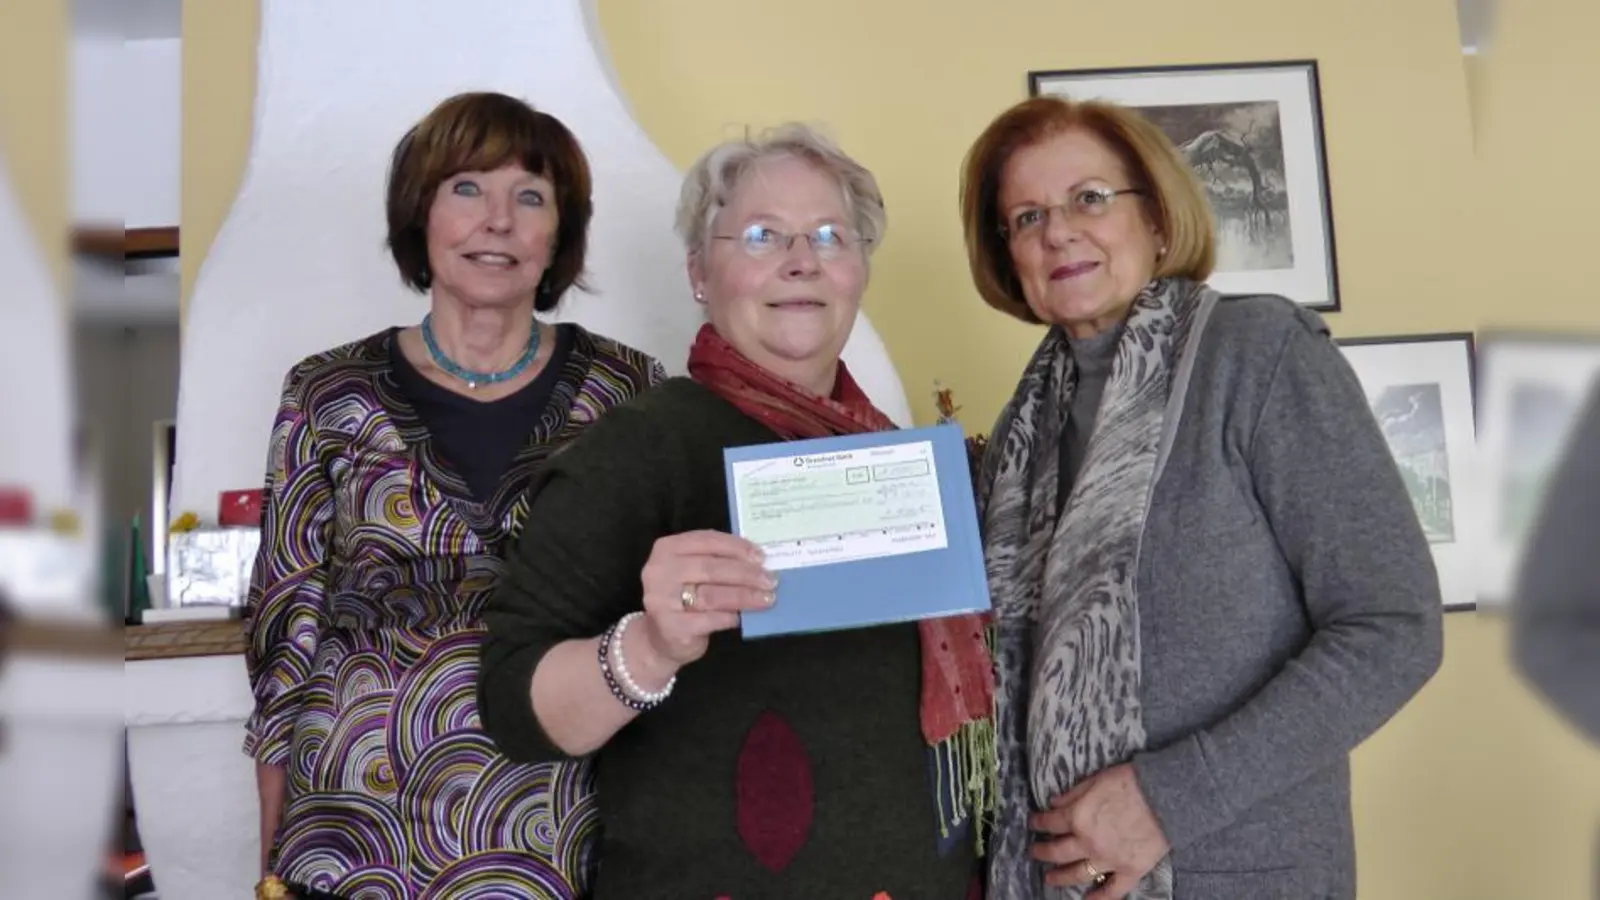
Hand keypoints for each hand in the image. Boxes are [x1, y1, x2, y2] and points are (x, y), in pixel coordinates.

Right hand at [635, 529, 774, 671]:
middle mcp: (659, 572)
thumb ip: (716, 561)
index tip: (761, 557)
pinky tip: (744, 617)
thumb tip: (757, 561)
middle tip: (770, 580)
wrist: (659, 640)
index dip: (737, 547)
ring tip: (766, 599)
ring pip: (712, 594)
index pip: (706, 540)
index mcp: (666, 549)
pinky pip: (710, 619)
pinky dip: (731, 617)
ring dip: (744, 596)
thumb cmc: (682, 599)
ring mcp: (662, 600)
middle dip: (746, 574)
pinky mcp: (672, 627)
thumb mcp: (691, 572)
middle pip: (711, 567)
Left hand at [1028, 764, 1169, 897]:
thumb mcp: (1096, 779)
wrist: (1167, 796)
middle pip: (1057, 852)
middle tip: (1034, 852)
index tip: (1033, 822)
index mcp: (1078, 817)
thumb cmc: (1132, 782)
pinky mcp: (1130, 870)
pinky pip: (1112, 891)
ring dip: (1060, 878)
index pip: (1050, 822)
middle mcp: (1088, 842)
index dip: (1038, 822)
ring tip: (1050, 879)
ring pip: (1077, 874)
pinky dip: (1099, 899)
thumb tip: (1053, 803)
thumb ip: (1073, 794)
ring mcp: (1109, 860)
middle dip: (1041, 852)